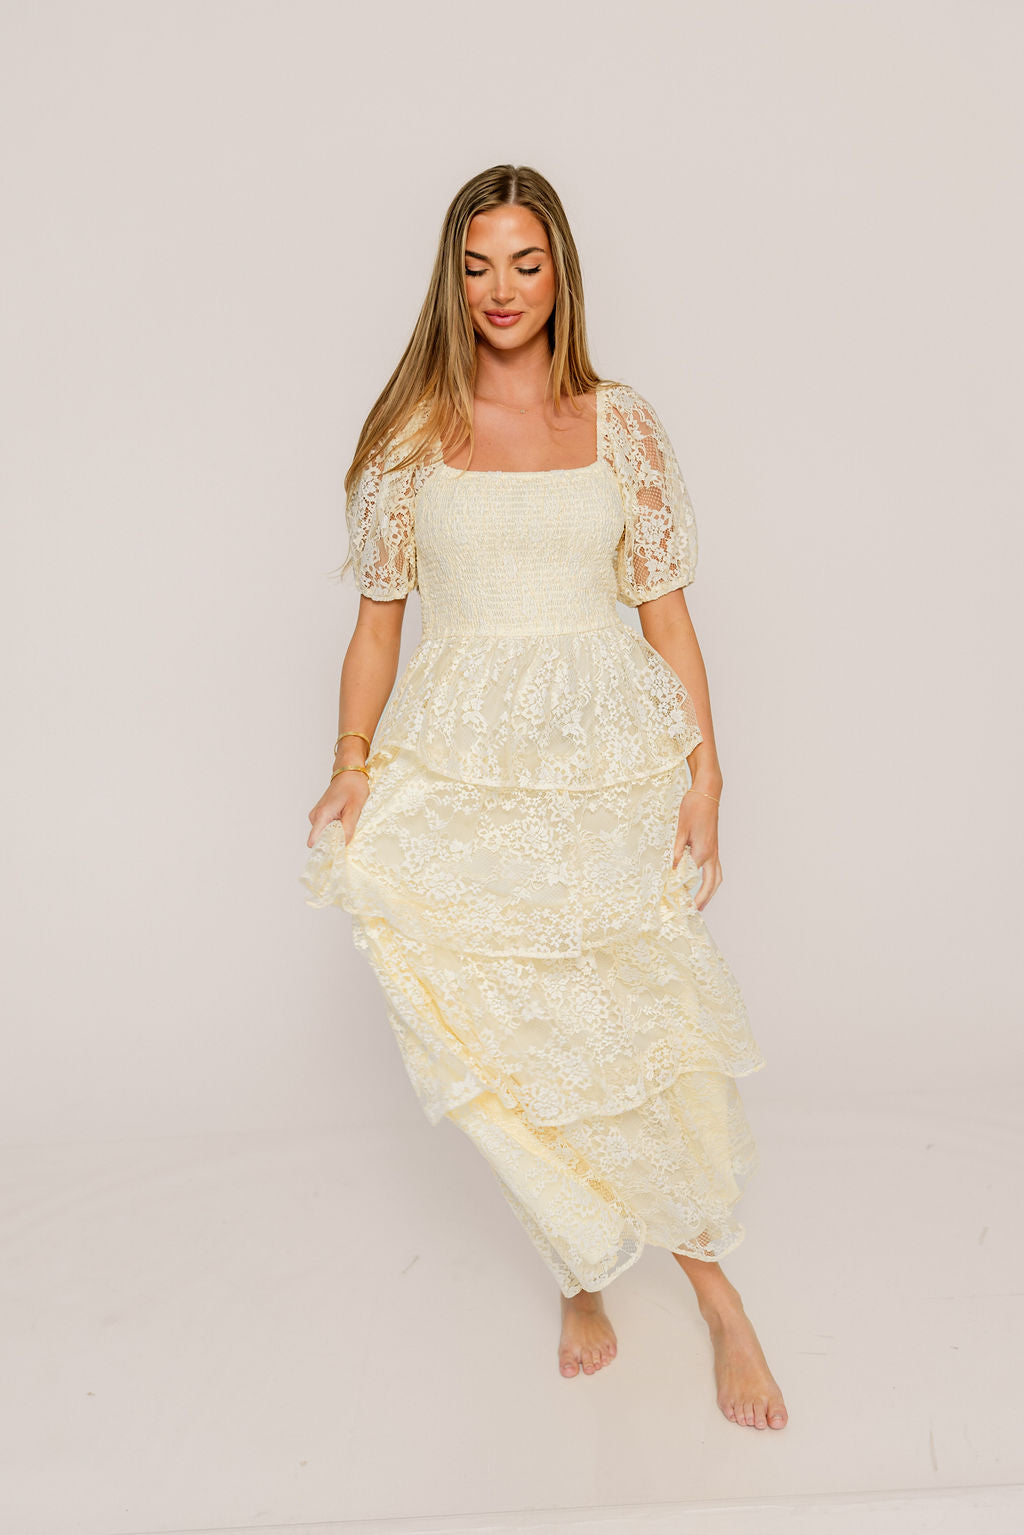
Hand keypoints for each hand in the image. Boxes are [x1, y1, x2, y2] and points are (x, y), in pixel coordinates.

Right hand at [307, 771, 369, 849]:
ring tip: (347, 820)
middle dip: (334, 840)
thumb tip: (343, 845)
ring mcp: (316, 815)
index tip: (336, 851)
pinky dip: (336, 827)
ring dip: (337, 832)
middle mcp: (315, 816)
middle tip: (348, 831)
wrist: (349, 772)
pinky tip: (344, 819)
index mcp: (321, 815)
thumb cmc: (353, 787)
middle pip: (321, 839)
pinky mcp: (320, 815)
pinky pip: (326, 828)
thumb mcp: (355, 809)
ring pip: (325, 834)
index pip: (314, 841)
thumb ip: (348, 828)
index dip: (325, 849)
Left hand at [673, 787, 721, 911]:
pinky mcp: (714, 846)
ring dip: (710, 891)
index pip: (692, 878)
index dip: (683, 890)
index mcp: (702, 852)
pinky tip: (702, 882)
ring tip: (702, 903)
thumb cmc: (693, 808)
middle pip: (711, 883)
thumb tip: (672, 870)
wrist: (707, 792)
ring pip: (717, 877)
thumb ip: (676, 851)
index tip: (675, 900)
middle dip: (704, 899)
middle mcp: (712, 854)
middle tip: (695, 912)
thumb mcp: (680, 830)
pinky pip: (715, 868)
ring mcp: (715, 850)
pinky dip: (711, 879)